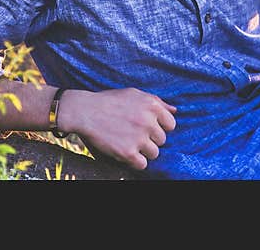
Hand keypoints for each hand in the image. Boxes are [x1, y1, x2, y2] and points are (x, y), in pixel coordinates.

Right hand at [58, 88, 176, 170]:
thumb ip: (157, 102)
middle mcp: (148, 121)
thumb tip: (175, 111)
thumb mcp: (134, 94)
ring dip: (143, 151)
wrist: (84, 111)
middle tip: (133, 133)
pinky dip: (135, 161)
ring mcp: (138, 137)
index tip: (147, 127)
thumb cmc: (109, 101)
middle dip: (150, 139)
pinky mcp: (127, 152)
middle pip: (162, 140)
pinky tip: (125, 152)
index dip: (159, 127)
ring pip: (154, 153)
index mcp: (152, 105)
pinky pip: (142, 164)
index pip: (171, 125)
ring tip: (128, 142)